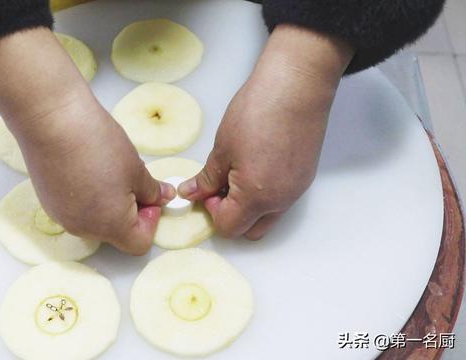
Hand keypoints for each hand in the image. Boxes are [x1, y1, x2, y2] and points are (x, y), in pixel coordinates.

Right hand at [17, 90, 174, 254]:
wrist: (51, 120)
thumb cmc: (97, 144)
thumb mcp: (135, 168)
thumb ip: (152, 190)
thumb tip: (162, 198)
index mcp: (110, 226)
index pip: (139, 244)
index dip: (151, 222)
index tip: (149, 196)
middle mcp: (83, 229)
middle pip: (115, 233)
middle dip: (129, 211)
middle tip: (131, 179)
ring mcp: (61, 216)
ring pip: (95, 220)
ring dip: (107, 203)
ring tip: (107, 170)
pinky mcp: (48, 201)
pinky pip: (75, 208)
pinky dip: (86, 195)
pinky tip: (86, 168)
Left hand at [179, 24, 353, 239]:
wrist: (296, 86)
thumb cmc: (256, 114)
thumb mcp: (222, 148)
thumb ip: (207, 179)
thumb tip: (191, 194)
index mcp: (257, 198)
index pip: (229, 227)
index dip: (212, 212)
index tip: (206, 189)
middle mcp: (281, 201)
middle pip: (251, 230)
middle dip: (232, 216)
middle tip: (220, 186)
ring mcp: (296, 189)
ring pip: (269, 215)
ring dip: (249, 206)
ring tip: (238, 172)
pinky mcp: (305, 176)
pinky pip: (282, 199)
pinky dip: (266, 194)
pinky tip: (257, 164)